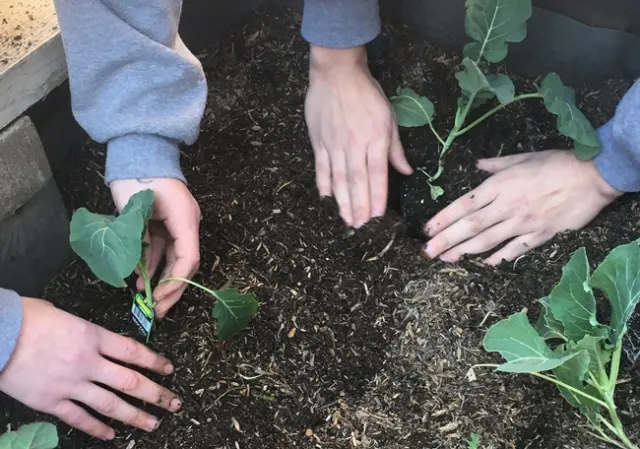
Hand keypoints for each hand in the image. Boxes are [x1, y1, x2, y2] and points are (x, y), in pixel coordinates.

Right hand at [0, 297, 181, 439]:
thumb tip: (94, 338)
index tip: (169, 369)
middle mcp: (88, 362)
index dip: (155, 361)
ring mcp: (71, 384)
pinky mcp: (51, 402)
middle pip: (130, 381)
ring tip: (153, 424)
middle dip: (155, 394)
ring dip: (135, 416)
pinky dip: (97, 429)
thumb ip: (85, 331)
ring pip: (111, 404)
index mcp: (93, 337)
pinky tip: (112, 435)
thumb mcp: (64, 315)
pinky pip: (80, 419)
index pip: (134, 351)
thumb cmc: (27, 318)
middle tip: (173, 403)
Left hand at [110, 178, 200, 317]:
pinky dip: (154, 264)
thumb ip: (139, 240)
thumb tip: (139, 270)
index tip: (159, 298)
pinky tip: (141, 278)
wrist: (139, 151)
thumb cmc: (138, 177)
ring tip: (146, 298)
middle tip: (157, 310)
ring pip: (175, 259)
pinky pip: (164, 249)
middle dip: (173, 288)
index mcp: (185, 219)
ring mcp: (178, 224)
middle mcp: (187, 224)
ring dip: (162, 279)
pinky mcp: (167, 224)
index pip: (189, 258)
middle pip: (186, 263)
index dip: (177, 282)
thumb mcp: (134, 211)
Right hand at [305, 45, 412, 227]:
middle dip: (359, 206)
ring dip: (342, 201)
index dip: (377, 196)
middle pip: (357, 181)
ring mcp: (334, 144)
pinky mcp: (319, 141)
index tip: (378, 215)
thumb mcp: (388, 116)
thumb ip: (395, 147)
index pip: (377, 173)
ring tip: (345, 219)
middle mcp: (354, 144)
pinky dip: (323, 183)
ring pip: (339, 178)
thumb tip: (407, 172)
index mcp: (375, 138)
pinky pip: (321, 167)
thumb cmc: (366, 93)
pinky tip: (326, 198)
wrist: (336, 72)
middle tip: (359, 226)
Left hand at [423, 150, 622, 264]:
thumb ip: (496, 164)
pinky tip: (485, 263)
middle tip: (427, 252)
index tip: (427, 230)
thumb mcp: (523, 157)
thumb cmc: (557, 163)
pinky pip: (515, 250)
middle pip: (470, 226)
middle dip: (446, 240)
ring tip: (447, 259)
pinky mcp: (540, 235)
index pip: (464, 205)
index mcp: (500, 185)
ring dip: (465, 251)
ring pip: (488, 241)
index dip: (444, 219)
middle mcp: (507, 206)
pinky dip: (499, 257)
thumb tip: (479, 164)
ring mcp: (523, 223)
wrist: (592, 176)